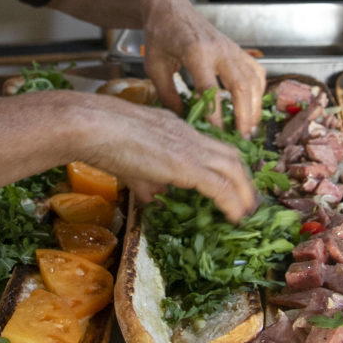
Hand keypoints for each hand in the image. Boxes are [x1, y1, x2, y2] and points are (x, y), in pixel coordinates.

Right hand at [79, 94, 258, 222]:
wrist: (95, 126)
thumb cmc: (102, 138)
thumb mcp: (132, 162)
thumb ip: (149, 181)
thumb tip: (158, 200)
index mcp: (177, 129)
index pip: (212, 147)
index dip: (226, 166)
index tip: (232, 184)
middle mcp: (190, 135)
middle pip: (231, 155)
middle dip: (243, 179)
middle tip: (248, 200)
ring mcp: (190, 148)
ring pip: (233, 168)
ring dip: (244, 191)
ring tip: (248, 211)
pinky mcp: (187, 165)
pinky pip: (220, 186)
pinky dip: (232, 202)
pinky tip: (236, 216)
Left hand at [139, 0, 265, 137]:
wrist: (171, 9)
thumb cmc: (160, 36)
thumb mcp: (154, 66)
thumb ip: (167, 94)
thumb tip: (183, 118)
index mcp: (195, 52)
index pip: (210, 88)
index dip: (215, 112)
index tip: (218, 133)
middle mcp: (218, 49)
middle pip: (240, 85)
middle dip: (245, 113)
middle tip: (243, 136)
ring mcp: (230, 48)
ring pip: (253, 79)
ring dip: (255, 105)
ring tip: (250, 128)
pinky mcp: (236, 48)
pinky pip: (255, 70)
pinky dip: (258, 90)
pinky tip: (253, 105)